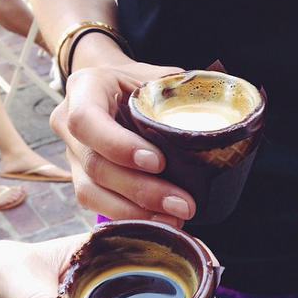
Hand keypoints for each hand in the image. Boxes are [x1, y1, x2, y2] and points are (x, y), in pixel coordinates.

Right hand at [50, 61, 195, 226]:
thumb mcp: (159, 76)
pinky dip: (130, 218)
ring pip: (92, 193)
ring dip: (136, 212)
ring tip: (175, 219)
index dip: (119, 146)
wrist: (115, 90)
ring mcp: (73, 156)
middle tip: (183, 205)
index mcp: (85, 90)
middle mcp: (69, 125)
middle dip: (142, 190)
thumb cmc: (141, 83)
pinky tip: (161, 222)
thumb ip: (182, 91)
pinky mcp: (82, 180)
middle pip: (96, 166)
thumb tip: (227, 116)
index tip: (159, 162)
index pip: (86, 121)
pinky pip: (98, 206)